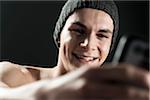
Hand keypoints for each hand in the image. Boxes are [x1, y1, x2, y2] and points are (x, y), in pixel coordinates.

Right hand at [35, 63, 149, 99]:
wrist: (47, 95)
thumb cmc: (69, 85)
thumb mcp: (87, 75)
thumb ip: (106, 76)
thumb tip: (129, 79)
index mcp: (93, 72)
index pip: (124, 71)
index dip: (142, 76)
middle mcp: (91, 84)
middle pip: (126, 90)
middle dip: (144, 94)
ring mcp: (87, 97)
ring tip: (145, 99)